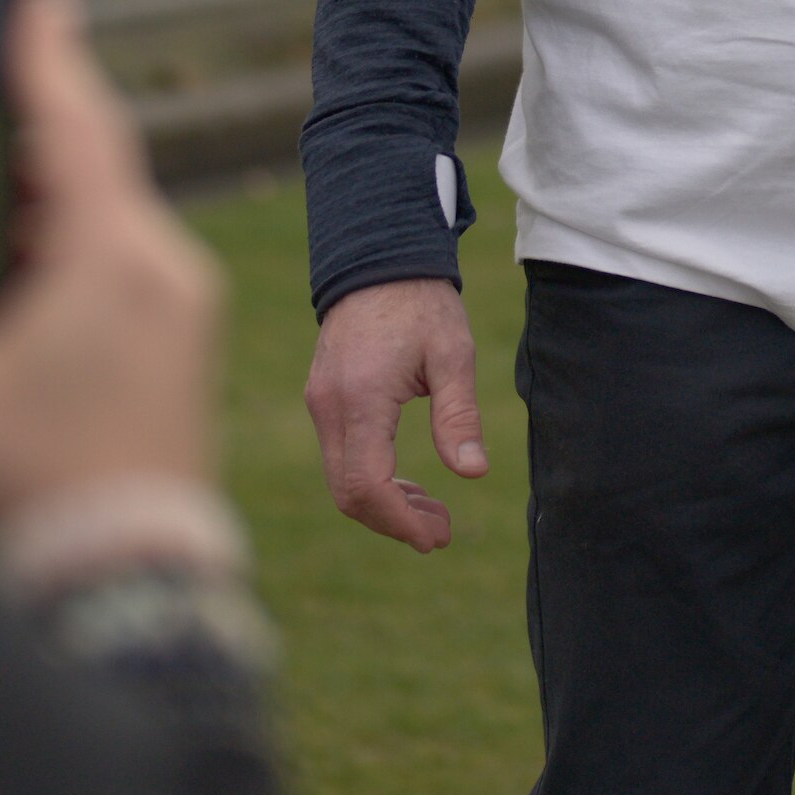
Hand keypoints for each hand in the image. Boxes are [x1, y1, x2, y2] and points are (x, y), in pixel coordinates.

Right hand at [0, 0, 227, 530]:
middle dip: (35, 131)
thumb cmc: (36, 478)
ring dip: (46, 200)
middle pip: (95, 168)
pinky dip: (65, 251)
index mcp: (115, 255)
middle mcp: (162, 266)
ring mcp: (179, 309)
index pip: (79, 126)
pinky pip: (117, 268)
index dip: (48, 59)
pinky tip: (14, 267)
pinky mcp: (176, 350)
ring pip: (106, 221)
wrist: (130, 573)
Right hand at [304, 275, 489, 551]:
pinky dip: (371, 480)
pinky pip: (341, 457)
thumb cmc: (421, 303)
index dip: (399, 520)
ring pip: (341, 480)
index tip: (436, 535)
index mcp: (361, 398)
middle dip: (393, 521)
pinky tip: (409, 483)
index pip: (366, 485)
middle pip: (347, 494)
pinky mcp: (324, 400)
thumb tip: (472, 473)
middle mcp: (330, 407)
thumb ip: (458, 414)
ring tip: (433, 511)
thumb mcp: (452, 355)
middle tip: (442, 531)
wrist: (379, 259)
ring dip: (384, 504)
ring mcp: (321, 404)